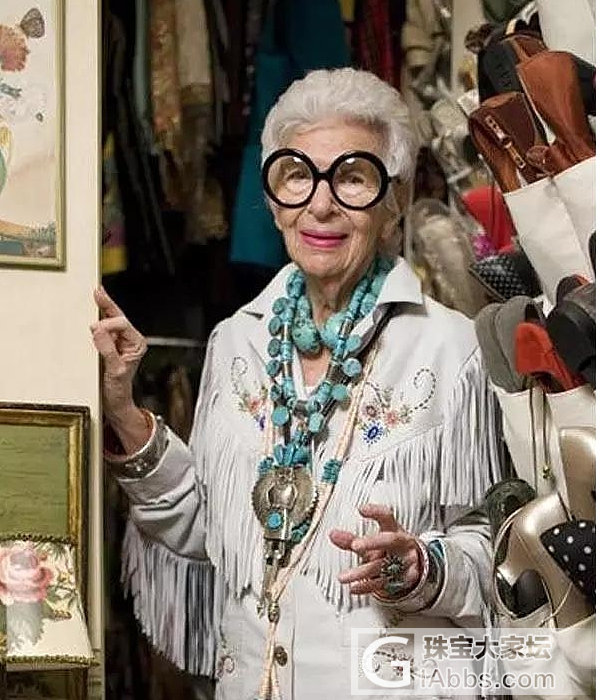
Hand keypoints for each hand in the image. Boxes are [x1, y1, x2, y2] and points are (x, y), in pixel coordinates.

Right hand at [91, 286, 146, 422]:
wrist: (115, 402)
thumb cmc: (119, 389)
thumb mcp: (114, 371)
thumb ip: (108, 350)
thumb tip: (98, 329)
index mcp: (137, 344)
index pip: (122, 325)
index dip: (107, 326)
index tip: (94, 331)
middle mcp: (131, 340)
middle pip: (118, 317)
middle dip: (107, 304)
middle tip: (97, 291)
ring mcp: (121, 342)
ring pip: (112, 320)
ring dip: (103, 308)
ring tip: (96, 294)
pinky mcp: (111, 345)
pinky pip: (105, 328)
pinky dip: (99, 317)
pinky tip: (94, 308)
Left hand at [329, 503, 421, 596]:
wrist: (417, 566)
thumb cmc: (391, 549)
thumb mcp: (374, 542)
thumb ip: (351, 539)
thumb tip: (332, 534)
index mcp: (395, 529)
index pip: (387, 516)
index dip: (375, 512)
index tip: (361, 509)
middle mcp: (401, 545)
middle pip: (389, 540)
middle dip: (372, 542)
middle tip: (355, 545)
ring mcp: (403, 562)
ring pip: (381, 566)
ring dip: (361, 572)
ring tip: (342, 577)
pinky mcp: (402, 580)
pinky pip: (383, 584)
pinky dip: (367, 587)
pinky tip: (354, 587)